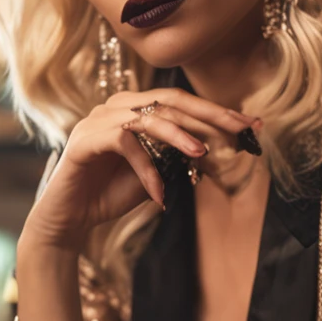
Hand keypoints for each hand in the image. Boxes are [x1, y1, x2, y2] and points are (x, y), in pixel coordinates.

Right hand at [23, 87, 260, 249]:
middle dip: (209, 114)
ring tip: (202, 152)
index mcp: (133, 109)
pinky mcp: (85, 140)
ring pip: (148, 116)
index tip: (252, 124)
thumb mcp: (154, 173)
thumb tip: (212, 145)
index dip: (217, 111)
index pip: (181, 102)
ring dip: (179, 135)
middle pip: (170, 100)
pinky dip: (146, 169)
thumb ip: (175, 156)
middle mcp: (116, 106)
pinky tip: (159, 193)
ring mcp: (98, 120)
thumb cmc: (110, 194)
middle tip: (240, 127)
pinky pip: (124, 144)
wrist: (69, 220)